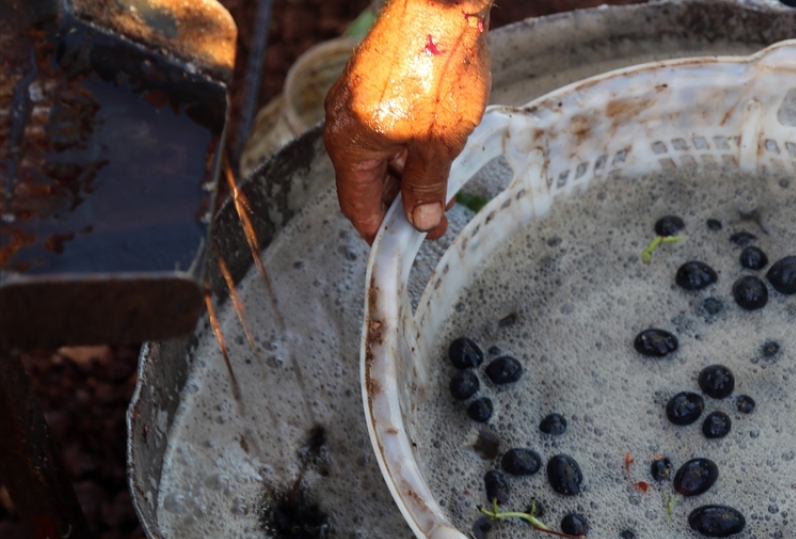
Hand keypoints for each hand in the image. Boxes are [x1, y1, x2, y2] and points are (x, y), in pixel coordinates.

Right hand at [324, 0, 491, 242]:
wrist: (442, 8)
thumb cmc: (437, 69)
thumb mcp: (440, 143)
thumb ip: (428, 186)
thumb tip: (422, 219)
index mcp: (350, 144)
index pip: (357, 207)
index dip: (384, 232)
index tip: (407, 245)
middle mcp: (342, 123)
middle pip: (366, 182)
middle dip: (401, 203)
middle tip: (436, 217)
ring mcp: (353, 101)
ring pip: (377, 155)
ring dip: (406, 175)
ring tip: (442, 186)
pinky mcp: (370, 84)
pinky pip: (381, 128)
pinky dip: (404, 147)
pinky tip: (434, 152)